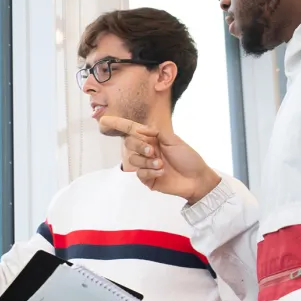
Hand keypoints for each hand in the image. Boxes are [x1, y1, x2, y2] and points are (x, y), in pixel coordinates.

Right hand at [99, 116, 220, 202]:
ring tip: (161, 165)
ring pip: (133, 160)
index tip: (104, 120)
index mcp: (152, 139)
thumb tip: (138, 128)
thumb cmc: (188, 158)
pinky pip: (139, 173)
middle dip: (138, 147)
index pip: (132, 130)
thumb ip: (156, 132)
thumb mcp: (174, 140)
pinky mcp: (147, 179)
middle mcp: (147, 150)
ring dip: (147, 162)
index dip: (118, 124)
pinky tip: (161, 173)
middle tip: (152, 151)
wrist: (197, 179)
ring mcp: (146, 165)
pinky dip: (150, 172)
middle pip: (129, 144)